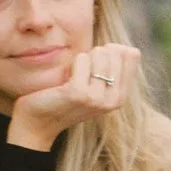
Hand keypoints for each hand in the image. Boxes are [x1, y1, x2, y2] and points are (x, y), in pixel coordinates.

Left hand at [9, 41, 143, 146]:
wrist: (38, 122)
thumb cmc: (65, 97)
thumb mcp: (95, 85)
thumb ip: (113, 68)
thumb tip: (126, 48)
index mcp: (121, 97)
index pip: (131, 54)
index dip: (111, 51)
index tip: (95, 67)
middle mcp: (115, 100)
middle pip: (114, 51)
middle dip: (95, 55)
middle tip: (81, 75)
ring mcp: (98, 98)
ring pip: (100, 53)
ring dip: (82, 59)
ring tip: (73, 78)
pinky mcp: (80, 93)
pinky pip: (81, 58)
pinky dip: (72, 63)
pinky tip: (65, 80)